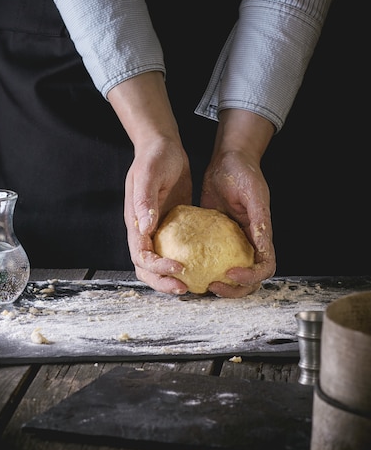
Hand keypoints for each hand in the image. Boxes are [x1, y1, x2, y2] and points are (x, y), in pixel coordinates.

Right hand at [107, 71, 191, 293]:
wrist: (162, 146)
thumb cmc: (154, 157)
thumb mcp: (149, 175)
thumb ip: (145, 200)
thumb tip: (145, 227)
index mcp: (135, 222)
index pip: (141, 256)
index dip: (157, 268)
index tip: (178, 269)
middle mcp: (144, 230)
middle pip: (146, 268)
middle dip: (163, 282)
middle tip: (185, 288)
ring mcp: (157, 229)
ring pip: (159, 263)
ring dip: (172, 277)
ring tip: (193, 285)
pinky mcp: (172, 225)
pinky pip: (175, 250)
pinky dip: (184, 261)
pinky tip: (202, 265)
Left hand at [201, 109, 275, 297]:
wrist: (228, 159)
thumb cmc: (244, 173)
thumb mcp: (253, 195)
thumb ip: (259, 221)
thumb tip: (263, 248)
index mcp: (261, 235)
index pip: (264, 267)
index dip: (251, 277)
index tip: (230, 273)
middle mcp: (248, 242)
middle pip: (249, 278)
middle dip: (234, 289)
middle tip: (212, 285)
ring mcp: (231, 241)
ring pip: (229, 273)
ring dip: (220, 283)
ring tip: (201, 283)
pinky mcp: (214, 236)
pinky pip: (210, 256)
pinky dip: (202, 266)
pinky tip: (186, 265)